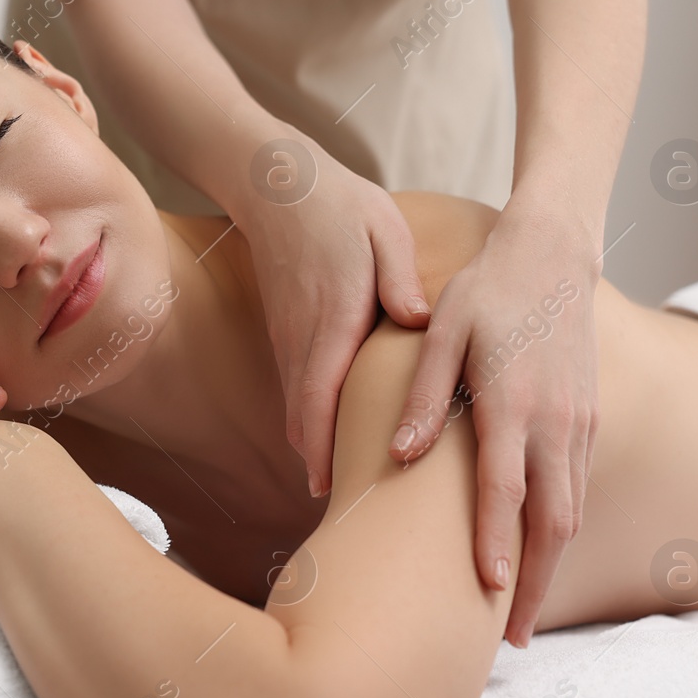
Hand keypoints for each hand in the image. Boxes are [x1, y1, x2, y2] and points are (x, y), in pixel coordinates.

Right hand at [232, 130, 432, 497]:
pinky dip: (314, 423)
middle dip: (322, 467)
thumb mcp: (383, 231)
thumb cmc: (339, 207)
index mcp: (330, 319)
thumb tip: (421, 321)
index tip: (333, 492)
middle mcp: (302, 340)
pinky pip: (299, 391)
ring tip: (350, 490)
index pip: (318, 398)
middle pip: (302, 421)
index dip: (323, 449)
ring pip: (297, 411)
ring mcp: (289, 340)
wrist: (276, 186)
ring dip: (317, 450)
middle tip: (352, 511)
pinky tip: (340, 442)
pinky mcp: (288, 336)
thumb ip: (400, 280)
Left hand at [388, 206, 602, 647]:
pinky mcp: (589, 421)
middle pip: (552, 523)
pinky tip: (538, 558)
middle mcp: (555, 423)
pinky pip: (576, 489)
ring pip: (571, 513)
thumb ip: (423, 396)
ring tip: (521, 616)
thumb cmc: (485, 294)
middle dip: (535, 586)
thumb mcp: (442, 333)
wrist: (553, 256)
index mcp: (513, 404)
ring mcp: (579, 424)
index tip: (488, 596)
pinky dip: (560, 532)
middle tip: (511, 640)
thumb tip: (401, 455)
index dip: (496, 546)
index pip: (504, 490)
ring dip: (550, 567)